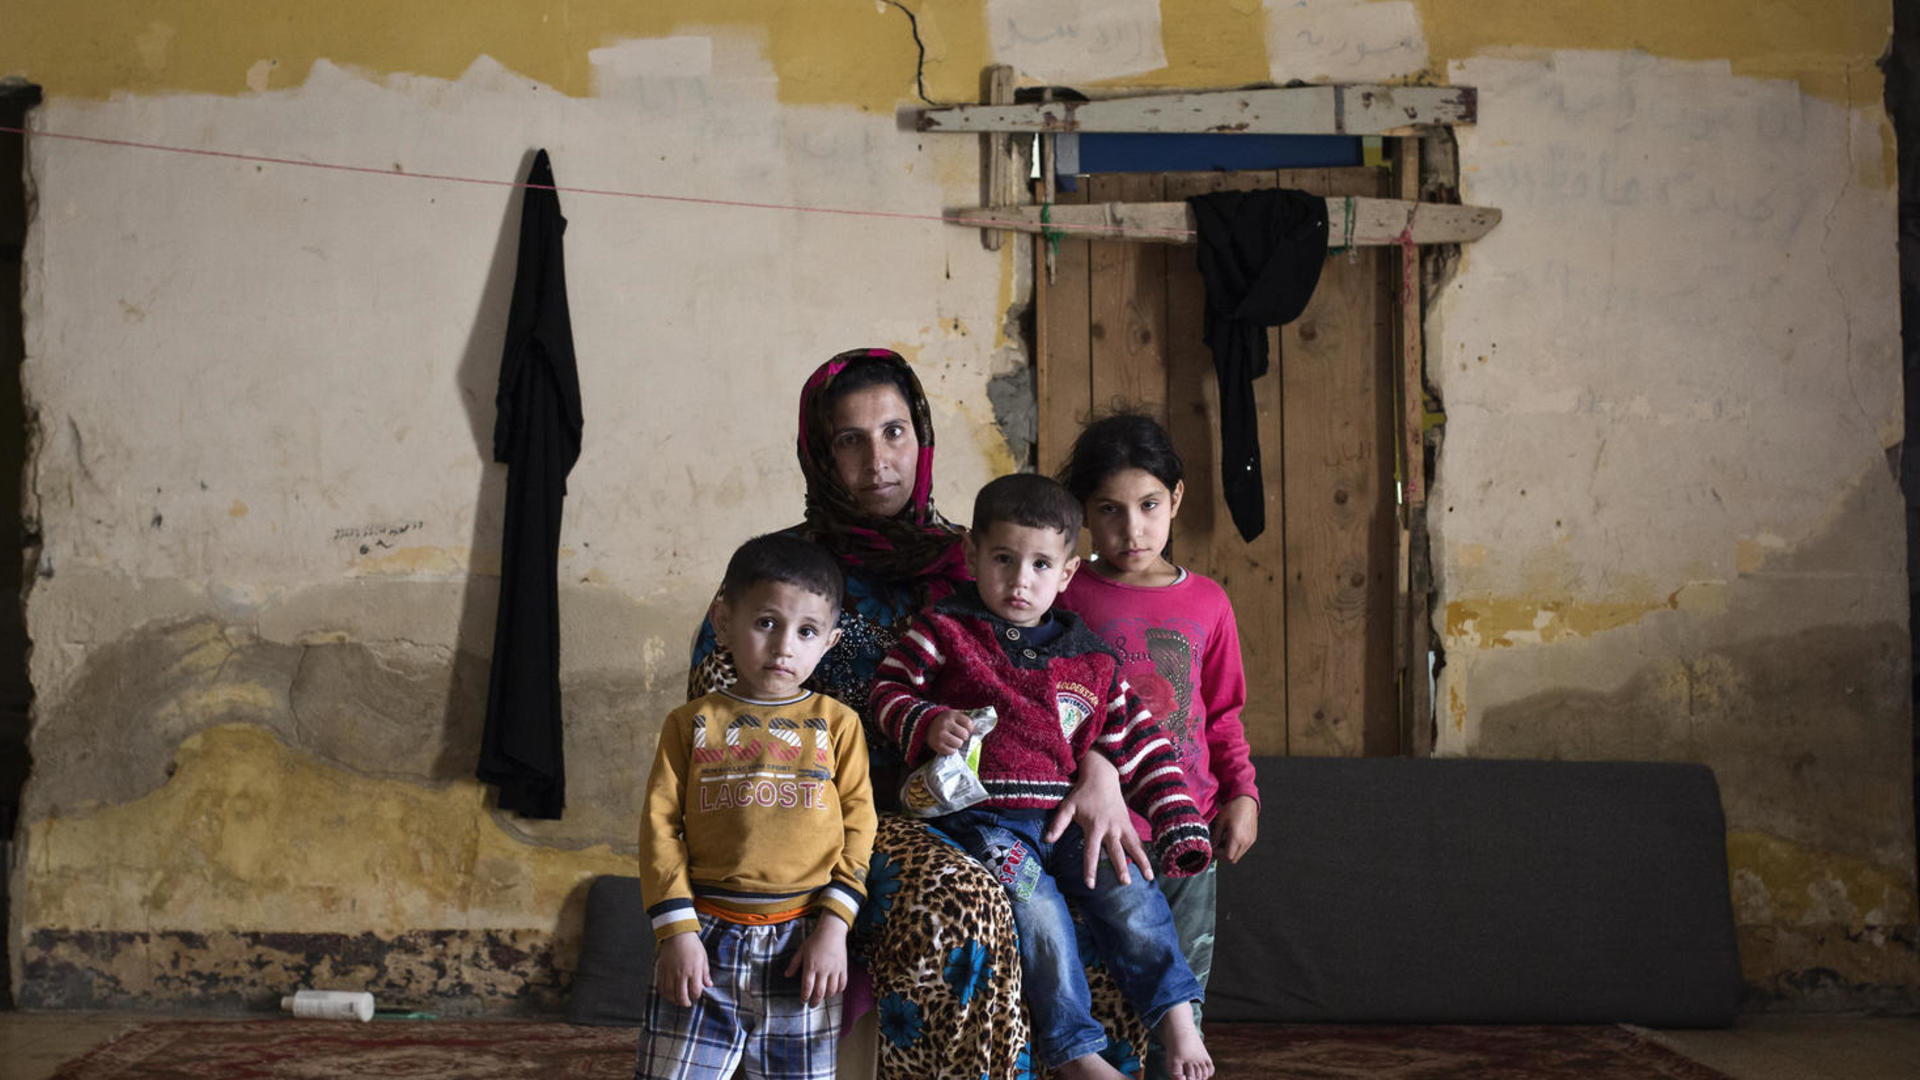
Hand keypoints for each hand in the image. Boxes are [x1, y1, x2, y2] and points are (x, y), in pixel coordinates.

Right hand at [655, 932, 710, 1006]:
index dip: (696, 995)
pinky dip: (664, 993)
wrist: (677, 934)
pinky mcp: (662, 970)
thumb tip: (709, 985)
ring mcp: (670, 972)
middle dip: (685, 1002)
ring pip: (669, 993)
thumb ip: (705, 973)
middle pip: (681, 996)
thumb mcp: (703, 958)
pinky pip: (660, 986)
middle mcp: (681, 973)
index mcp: (693, 970)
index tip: (696, 994)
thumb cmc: (692, 945)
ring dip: (673, 999)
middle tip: (687, 1003)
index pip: (695, 991)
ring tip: (677, 999)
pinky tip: (668, 993)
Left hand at [785, 916, 848, 1006]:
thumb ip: (794, 964)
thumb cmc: (814, 940)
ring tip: (822, 997)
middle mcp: (823, 970)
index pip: (807, 987)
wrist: (832, 931)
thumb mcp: (801, 951)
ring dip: (826, 997)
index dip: (804, 996)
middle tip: (812, 1005)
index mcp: (811, 966)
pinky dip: (838, 990)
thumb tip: (786, 975)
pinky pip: (842, 984)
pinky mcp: (843, 968)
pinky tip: (834, 991)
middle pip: (819, 992)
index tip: (803, 1001)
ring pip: (831, 990)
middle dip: (815, 1002)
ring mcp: (834, 970)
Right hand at [924, 709, 971, 756]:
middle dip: (964, 737)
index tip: (966, 730)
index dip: (970, 729)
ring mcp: (940, 734)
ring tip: (954, 741)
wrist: (926, 724)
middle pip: (964, 735)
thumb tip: (978, 731)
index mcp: (951, 715)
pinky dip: (952, 750)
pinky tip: (949, 745)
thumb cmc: (945, 721)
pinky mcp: (936, 745)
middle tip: (959, 736)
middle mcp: (945, 724)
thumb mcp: (953, 715)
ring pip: (959, 743)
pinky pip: (951, 751)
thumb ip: (964, 720)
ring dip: (958, 744)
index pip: (968, 723)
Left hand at [1044, 751, 1152, 887]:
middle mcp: (1110, 828)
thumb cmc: (1082, 793)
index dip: (1090, 868)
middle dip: (1121, 867)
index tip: (1091, 884)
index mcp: (1094, 827)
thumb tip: (1047, 840)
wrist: (1102, 776)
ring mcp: (1122, 826)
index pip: (1091, 852)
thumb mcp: (1068, 806)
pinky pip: (1138, 840)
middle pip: (1116, 851)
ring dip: (1142, 862)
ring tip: (1149, 877)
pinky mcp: (1129, 824)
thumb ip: (1058, 824)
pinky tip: (1150, 866)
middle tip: (1125, 883)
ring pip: (1134, 846)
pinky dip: (1145, 852)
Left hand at [1213, 796, 1258, 862]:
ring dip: (1230, 852)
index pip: (1228, 857)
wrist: (1246, 800)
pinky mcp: (1253, 838)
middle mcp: (1245, 841)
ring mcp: (1250, 840)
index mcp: (1237, 838)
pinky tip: (1231, 837)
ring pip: (1239, 855)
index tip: (1214, 847)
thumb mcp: (1220, 821)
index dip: (1219, 855)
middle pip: (1234, 859)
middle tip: (1217, 846)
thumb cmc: (1233, 808)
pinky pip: (1244, 849)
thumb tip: (1213, 845)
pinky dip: (1237, 847)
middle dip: (1224, 855)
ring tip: (1224, 840)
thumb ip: (1216, 836)